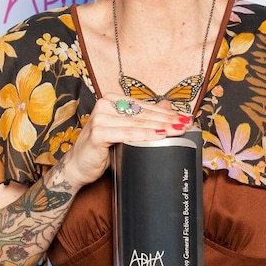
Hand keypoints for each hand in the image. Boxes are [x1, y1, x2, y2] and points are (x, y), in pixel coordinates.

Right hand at [61, 93, 192, 187]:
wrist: (78, 166)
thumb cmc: (102, 148)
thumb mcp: (124, 129)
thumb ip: (142, 116)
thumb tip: (167, 104)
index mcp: (111, 99)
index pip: (145, 106)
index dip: (167, 112)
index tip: (186, 118)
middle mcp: (104, 104)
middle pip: (143, 114)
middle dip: (168, 119)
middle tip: (187, 124)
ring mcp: (100, 117)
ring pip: (138, 123)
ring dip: (162, 126)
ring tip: (179, 130)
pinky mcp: (98, 133)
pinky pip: (127, 134)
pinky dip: (145, 135)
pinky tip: (161, 135)